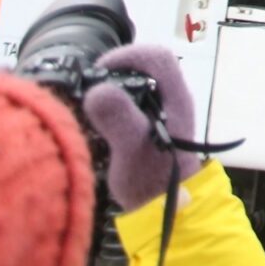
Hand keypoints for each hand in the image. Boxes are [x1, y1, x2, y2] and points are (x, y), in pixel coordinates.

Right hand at [85, 44, 203, 212]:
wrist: (166, 210)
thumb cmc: (152, 180)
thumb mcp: (132, 148)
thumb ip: (119, 118)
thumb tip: (97, 90)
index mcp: (174, 97)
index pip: (156, 56)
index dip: (127, 55)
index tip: (99, 73)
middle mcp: (171, 100)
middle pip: (144, 68)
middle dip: (114, 72)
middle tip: (90, 91)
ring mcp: (162, 113)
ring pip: (137, 85)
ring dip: (112, 89)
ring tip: (91, 108)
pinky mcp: (150, 127)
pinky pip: (132, 103)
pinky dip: (113, 105)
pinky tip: (98, 124)